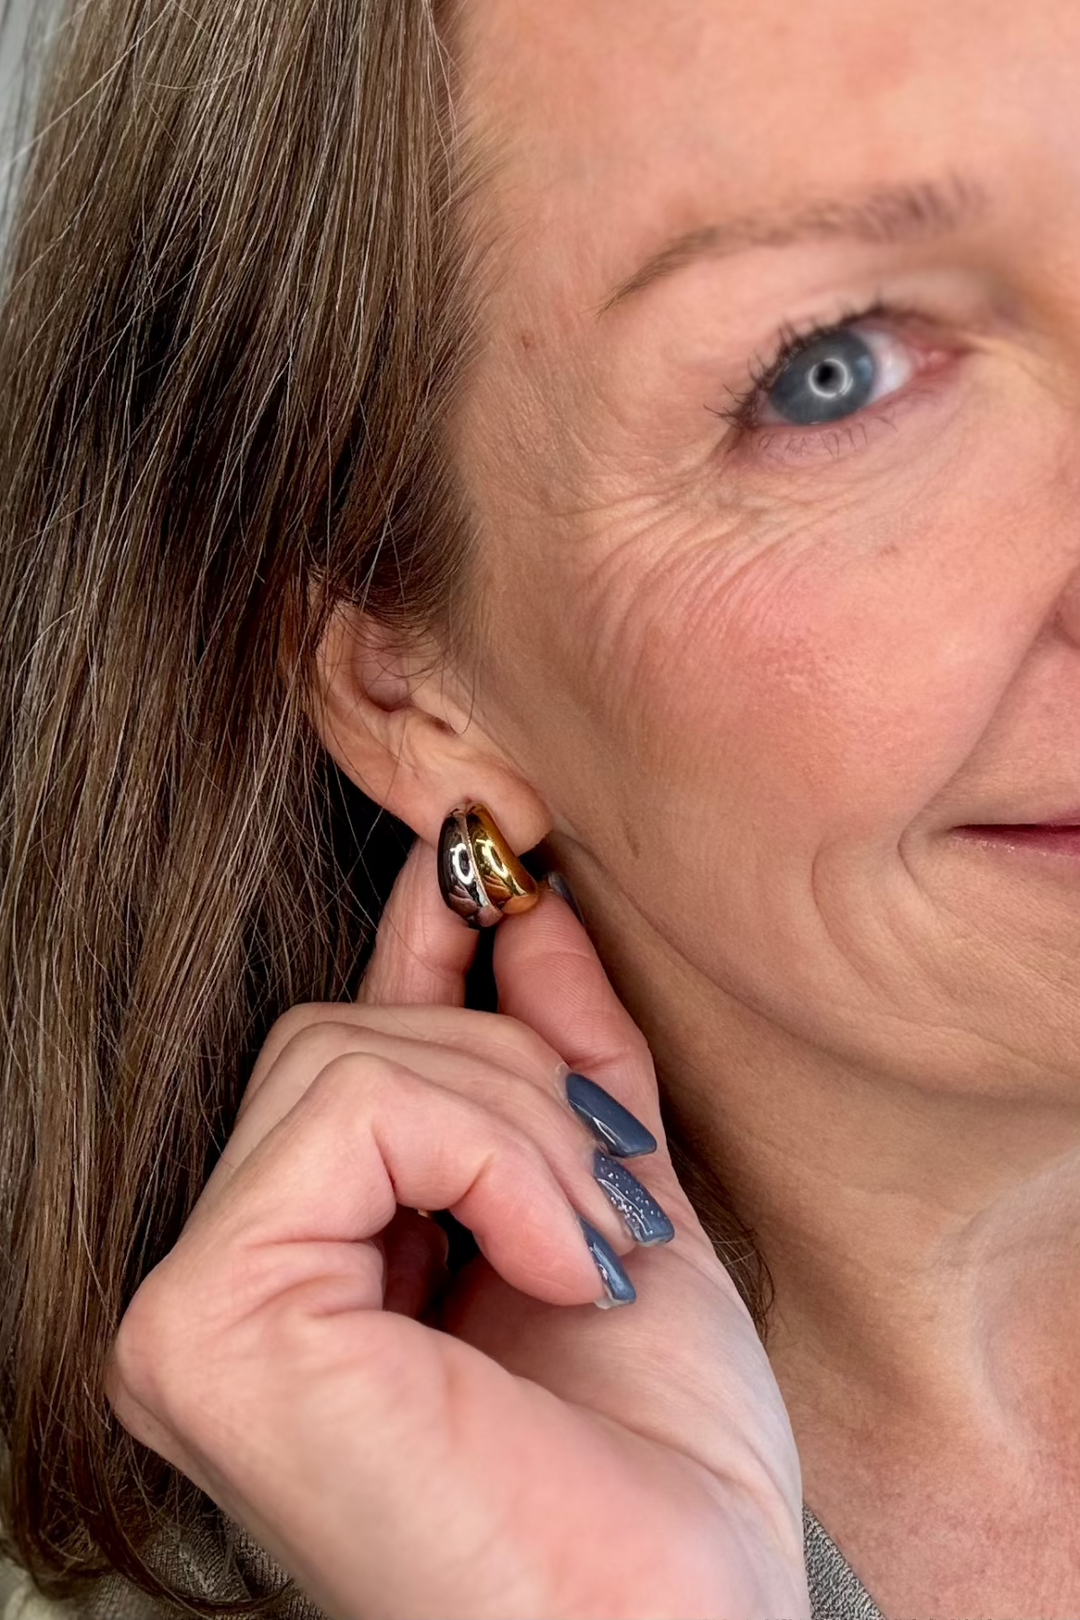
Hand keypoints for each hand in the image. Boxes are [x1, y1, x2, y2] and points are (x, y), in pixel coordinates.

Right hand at [106, 836, 810, 1619]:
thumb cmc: (654, 1467)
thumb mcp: (615, 1205)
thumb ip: (557, 1052)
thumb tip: (516, 899)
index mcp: (315, 1277)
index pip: (342, 1058)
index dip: (414, 949)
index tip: (482, 855)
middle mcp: (226, 1294)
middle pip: (337, 1042)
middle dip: (512, 1079)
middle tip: (609, 1200)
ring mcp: (196, 1314)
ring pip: (343, 1058)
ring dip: (516, 1122)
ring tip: (589, 1249)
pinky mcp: (205, 1325)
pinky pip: (352, 1112)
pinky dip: (489, 1158)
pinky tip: (548, 1268)